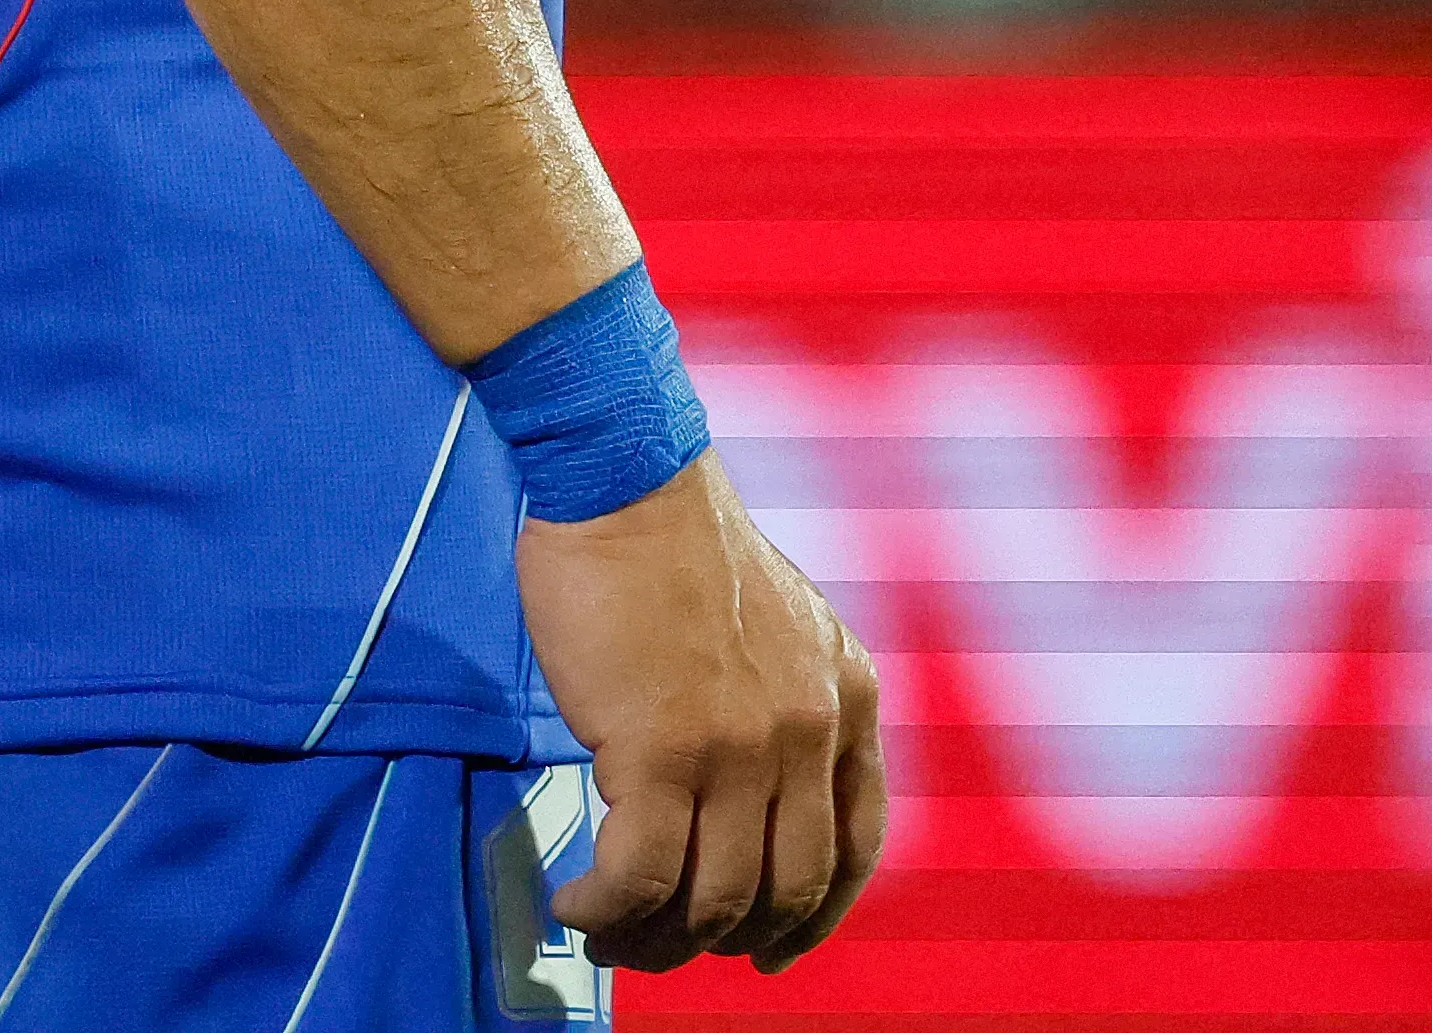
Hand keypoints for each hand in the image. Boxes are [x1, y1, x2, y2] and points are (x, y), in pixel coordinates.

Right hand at [515, 452, 885, 973]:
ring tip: (607, 933)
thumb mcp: (783, 628)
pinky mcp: (662, 751)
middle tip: (666, 945)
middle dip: (725, 940)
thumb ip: (790, 708)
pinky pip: (639, 879)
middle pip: (785, 890)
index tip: (773, 952)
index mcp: (850, 695)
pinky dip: (604, 911)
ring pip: (712, 901)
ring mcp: (740, 746)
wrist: (625, 480)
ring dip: (654, 939)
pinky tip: (576, 903)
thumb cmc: (679, 550)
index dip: (814, 918)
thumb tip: (756, 805)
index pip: (856, 846)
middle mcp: (809, 730)